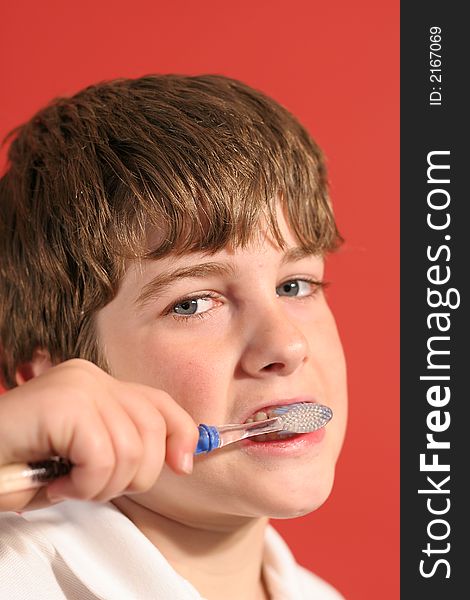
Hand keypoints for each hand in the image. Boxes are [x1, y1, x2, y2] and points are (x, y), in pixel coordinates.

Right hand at [0, 359, 197, 511]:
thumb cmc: (20, 466)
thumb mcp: (85, 458)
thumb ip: (124, 449)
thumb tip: (177, 459)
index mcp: (99, 385)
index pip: (159, 402)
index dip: (181, 433)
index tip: (183, 465)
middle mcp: (91, 377)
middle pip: (152, 427)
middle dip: (136, 474)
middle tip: (95, 486)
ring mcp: (78, 386)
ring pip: (131, 449)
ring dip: (102, 486)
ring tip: (69, 484)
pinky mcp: (65, 403)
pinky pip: (103, 457)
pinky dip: (86, 484)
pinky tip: (58, 483)